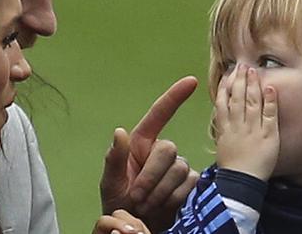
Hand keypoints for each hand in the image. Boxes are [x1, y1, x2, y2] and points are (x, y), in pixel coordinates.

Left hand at [100, 76, 198, 231]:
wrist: (134, 224)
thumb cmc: (118, 201)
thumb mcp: (110, 181)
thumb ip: (115, 158)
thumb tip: (120, 132)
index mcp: (141, 143)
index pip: (159, 115)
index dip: (174, 97)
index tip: (191, 81)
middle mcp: (161, 151)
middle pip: (168, 150)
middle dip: (151, 176)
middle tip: (137, 197)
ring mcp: (178, 166)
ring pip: (179, 170)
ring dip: (160, 191)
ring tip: (146, 204)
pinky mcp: (190, 183)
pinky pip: (188, 184)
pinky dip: (172, 198)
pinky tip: (162, 206)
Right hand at [215, 65, 278, 180]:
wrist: (241, 182)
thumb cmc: (231, 166)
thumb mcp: (221, 144)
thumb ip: (223, 127)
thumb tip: (222, 113)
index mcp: (224, 127)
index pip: (223, 102)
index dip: (225, 87)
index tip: (228, 75)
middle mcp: (237, 125)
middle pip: (237, 98)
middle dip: (239, 80)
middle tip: (242, 66)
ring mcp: (252, 129)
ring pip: (252, 102)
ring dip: (253, 85)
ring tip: (254, 70)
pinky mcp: (268, 135)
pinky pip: (269, 115)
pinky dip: (270, 101)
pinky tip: (271, 88)